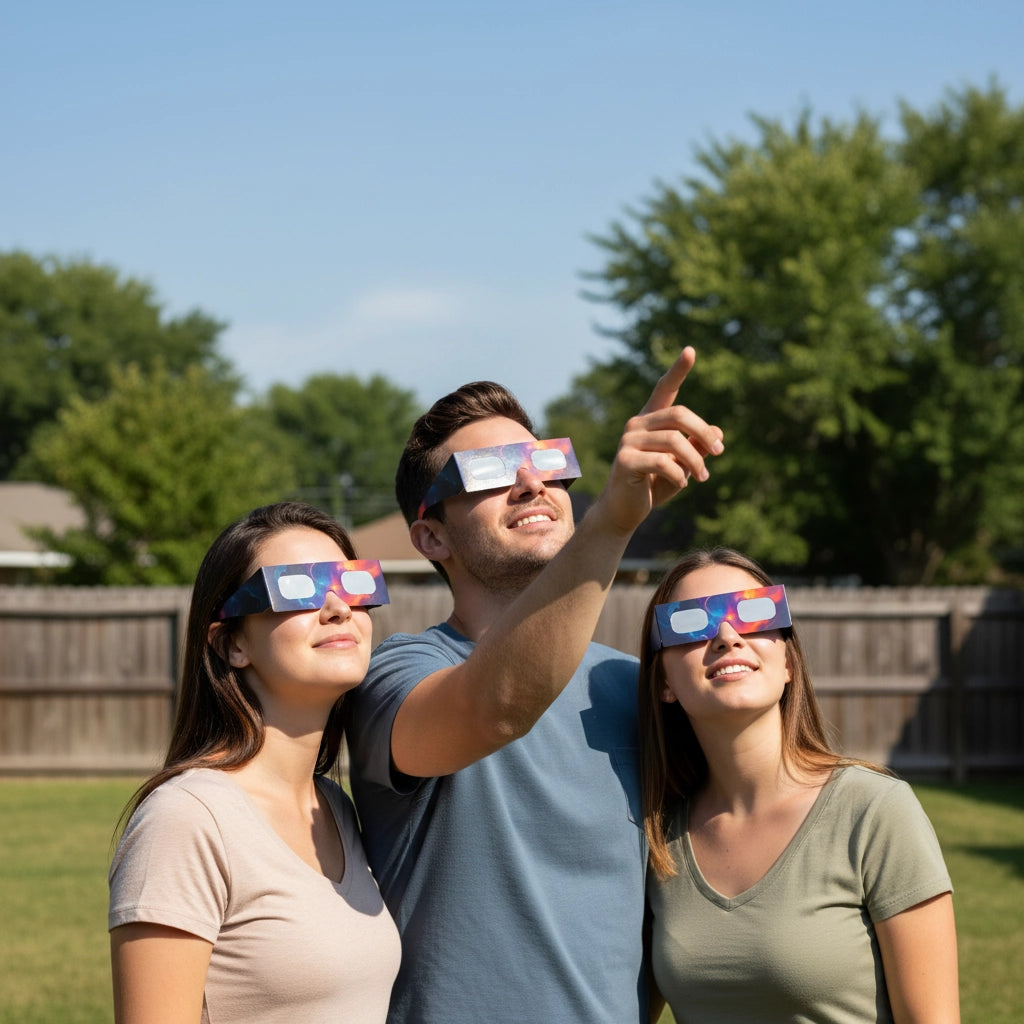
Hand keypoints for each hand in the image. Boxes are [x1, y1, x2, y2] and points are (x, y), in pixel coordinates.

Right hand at [599, 347, 723, 532]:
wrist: (625, 511)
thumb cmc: (655, 485)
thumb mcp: (684, 466)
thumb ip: (698, 448)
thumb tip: (718, 432)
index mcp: (650, 420)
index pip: (664, 389)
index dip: (678, 369)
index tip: (691, 350)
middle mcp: (636, 424)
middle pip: (679, 414)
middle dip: (704, 433)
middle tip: (719, 453)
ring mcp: (628, 441)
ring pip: (675, 441)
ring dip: (696, 461)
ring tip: (704, 476)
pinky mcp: (625, 460)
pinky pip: (663, 462)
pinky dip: (680, 475)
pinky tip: (683, 483)